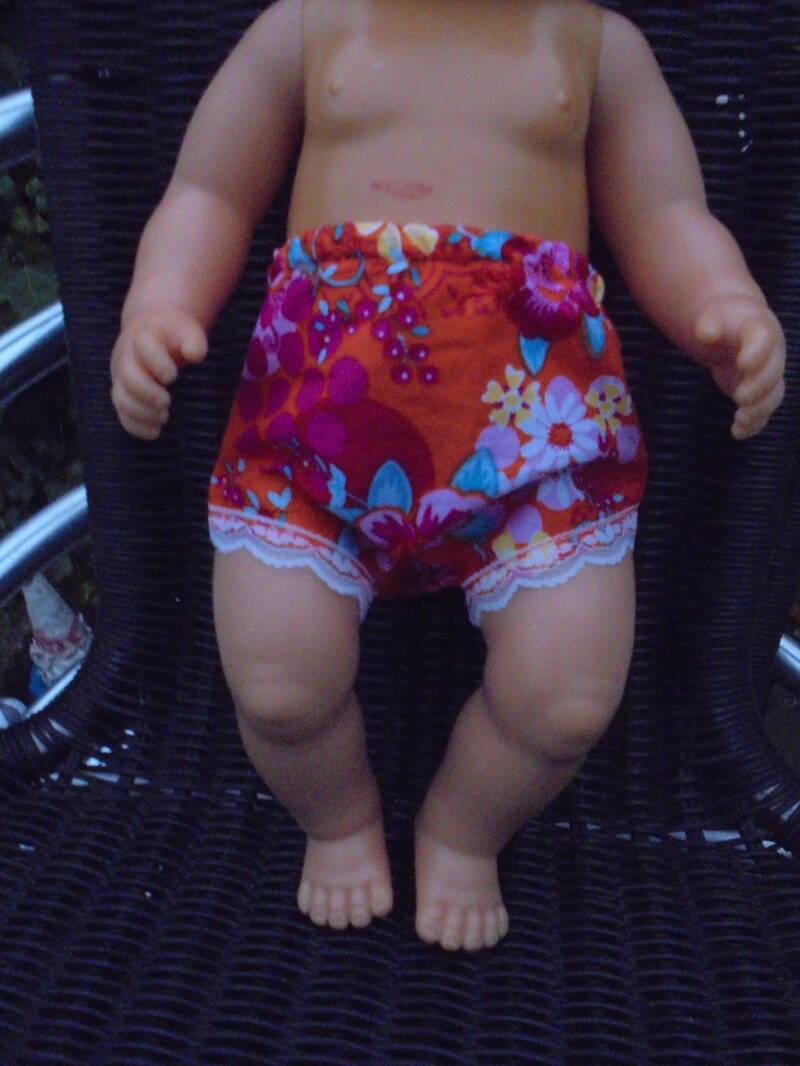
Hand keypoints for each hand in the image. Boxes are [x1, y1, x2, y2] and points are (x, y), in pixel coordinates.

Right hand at [110, 307, 207, 438]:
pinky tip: (155, 431)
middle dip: (148, 393)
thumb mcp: (187, 331)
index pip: (144, 347)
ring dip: (142, 413)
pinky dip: (136, 427)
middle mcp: (126, 357)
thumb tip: (194, 355)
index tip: (173, 375)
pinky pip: (121, 414)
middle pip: (128, 377)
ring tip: (163, 416)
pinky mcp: (122, 394)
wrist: (152, 332)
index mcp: (143, 337)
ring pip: (121, 399)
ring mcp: (121, 377)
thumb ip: (194, 341)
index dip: (158, 363)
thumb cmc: (174, 335)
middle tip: (166, 401)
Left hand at [693, 294, 785, 439]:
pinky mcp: (760, 393)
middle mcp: (771, 354)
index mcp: (760, 330)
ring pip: (773, 396)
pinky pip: (763, 412)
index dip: (757, 353)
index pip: (764, 341)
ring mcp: (768, 375)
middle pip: (773, 373)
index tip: (743, 364)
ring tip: (739, 421)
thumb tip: (706, 334)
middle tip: (740, 398)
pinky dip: (753, 424)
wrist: (734, 329)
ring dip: (759, 410)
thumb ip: (708, 325)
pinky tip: (737, 432)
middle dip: (759, 387)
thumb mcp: (712, 318)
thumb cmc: (722, 322)